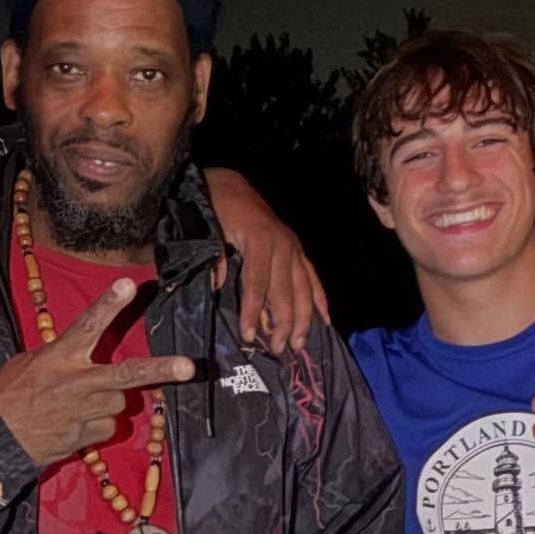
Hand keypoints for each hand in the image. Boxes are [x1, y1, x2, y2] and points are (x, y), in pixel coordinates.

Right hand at [0, 279, 193, 466]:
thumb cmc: (10, 394)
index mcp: (59, 356)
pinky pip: (107, 429)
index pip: (87, 324)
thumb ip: (65, 357)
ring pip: (120, 403)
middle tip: (188, 367)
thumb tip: (89, 358)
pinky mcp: (84, 436)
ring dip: (109, 403)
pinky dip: (97, 427)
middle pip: (127, 373)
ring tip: (82, 405)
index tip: (130, 284)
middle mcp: (75, 382)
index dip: (109, 304)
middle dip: (160, 370)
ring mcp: (82, 411)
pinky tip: (76, 425)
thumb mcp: (31, 362)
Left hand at [203, 167, 329, 351]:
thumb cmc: (215, 209)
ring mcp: (293, 246)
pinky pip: (312, 277)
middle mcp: (282, 244)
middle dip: (282, 323)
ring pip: (304, 287)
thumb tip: (218, 285)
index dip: (253, 312)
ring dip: (304, 318)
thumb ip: (214, 257)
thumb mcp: (208, 229)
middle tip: (276, 349)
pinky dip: (320, 299)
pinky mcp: (297, 248)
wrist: (228, 184)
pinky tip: (326, 320)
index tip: (248, 336)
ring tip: (299, 344)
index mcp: (260, 240)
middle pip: (285, 291)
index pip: (257, 284)